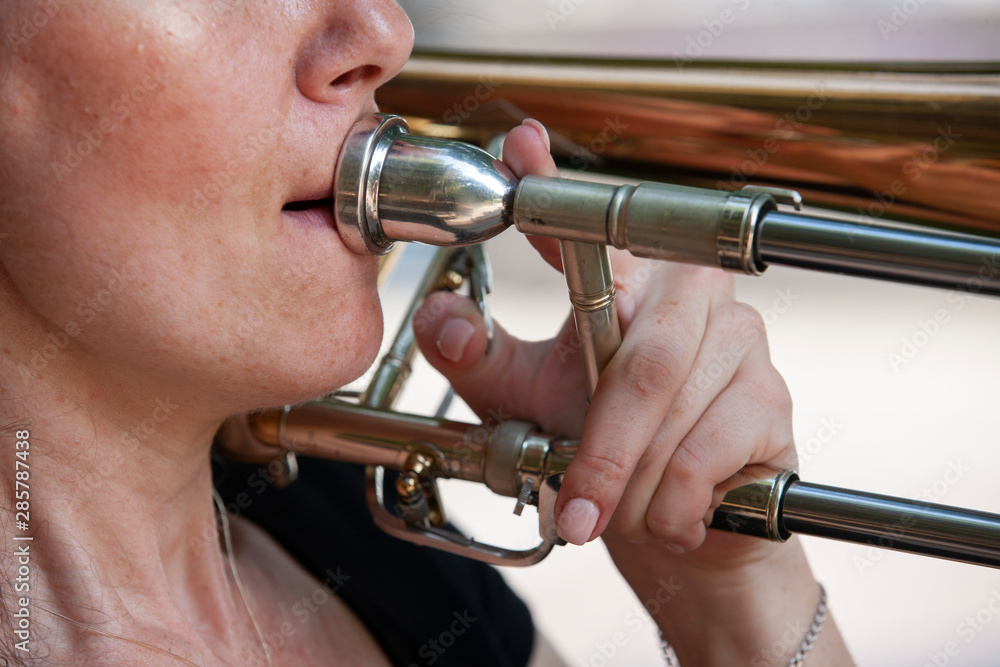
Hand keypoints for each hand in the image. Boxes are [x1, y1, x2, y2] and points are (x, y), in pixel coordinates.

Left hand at [412, 119, 796, 561]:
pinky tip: (669, 519)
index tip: (520, 144)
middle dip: (600, 450)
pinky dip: (674, 502)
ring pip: (671, 411)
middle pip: (640, 361)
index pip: (589, 225)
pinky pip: (709, 451)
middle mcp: (689, 294)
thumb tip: (440, 321)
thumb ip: (479, 362)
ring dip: (633, 482)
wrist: (682, 525)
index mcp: (626, 283)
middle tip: (573, 507)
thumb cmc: (606, 449)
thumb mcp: (527, 403)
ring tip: (616, 515)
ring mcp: (740, 340)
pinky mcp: (771, 398)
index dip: (553, 184)